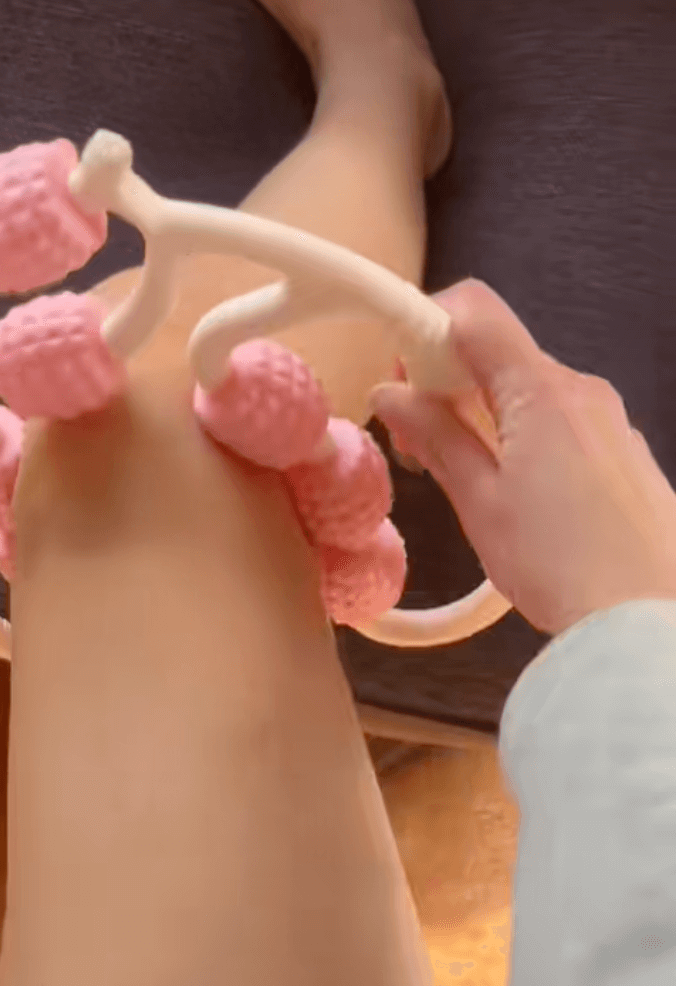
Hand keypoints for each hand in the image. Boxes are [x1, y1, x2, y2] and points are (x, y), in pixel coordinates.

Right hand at [370, 279, 675, 634]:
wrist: (648, 621)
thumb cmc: (558, 564)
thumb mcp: (479, 501)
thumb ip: (435, 435)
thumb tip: (389, 393)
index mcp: (541, 391)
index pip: (474, 312)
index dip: (424, 330)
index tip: (401, 384)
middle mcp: (581, 390)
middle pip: (497, 352)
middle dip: (444, 385)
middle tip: (417, 448)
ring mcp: (608, 419)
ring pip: (526, 389)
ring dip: (480, 415)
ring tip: (463, 481)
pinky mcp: (622, 450)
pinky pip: (558, 419)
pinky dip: (519, 435)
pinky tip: (513, 495)